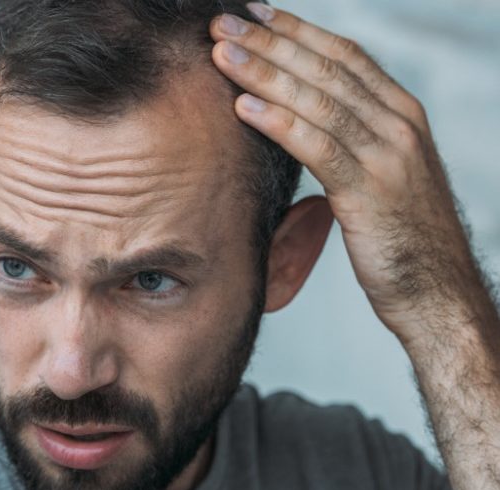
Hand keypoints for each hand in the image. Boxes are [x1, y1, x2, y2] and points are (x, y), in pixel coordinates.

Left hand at [209, 3, 484, 343]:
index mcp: (401, 113)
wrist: (437, 291)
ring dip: (264, 74)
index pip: (343, 55)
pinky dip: (279, 123)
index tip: (253, 14)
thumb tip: (302, 115)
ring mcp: (389, 156)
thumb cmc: (399, 235)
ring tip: (221, 56)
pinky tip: (243, 108)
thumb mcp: (379, 173)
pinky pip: (319, 147)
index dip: (295, 31)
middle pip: (326, 69)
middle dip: (270, 42)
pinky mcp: (371, 192)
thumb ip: (350, 138)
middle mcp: (399, 124)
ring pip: (318, 100)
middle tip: (222, 23)